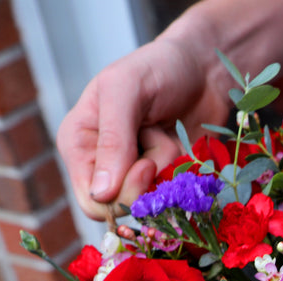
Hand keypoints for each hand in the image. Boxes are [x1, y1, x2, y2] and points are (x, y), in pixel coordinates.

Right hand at [56, 37, 231, 220]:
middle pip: (124, 209)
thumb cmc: (159, 68)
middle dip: (149, 179)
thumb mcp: (126, 91)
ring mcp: (135, 174)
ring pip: (154, 202)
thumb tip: (102, 194)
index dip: (122, 194)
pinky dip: (185, 173)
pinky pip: (177, 197)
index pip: (92, 200)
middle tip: (161, 139)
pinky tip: (183, 145)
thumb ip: (113, 140)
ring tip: (167, 133)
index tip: (147, 166)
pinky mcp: (165, 178)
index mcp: (79, 143)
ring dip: (170, 170)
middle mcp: (102, 165)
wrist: (203, 68)